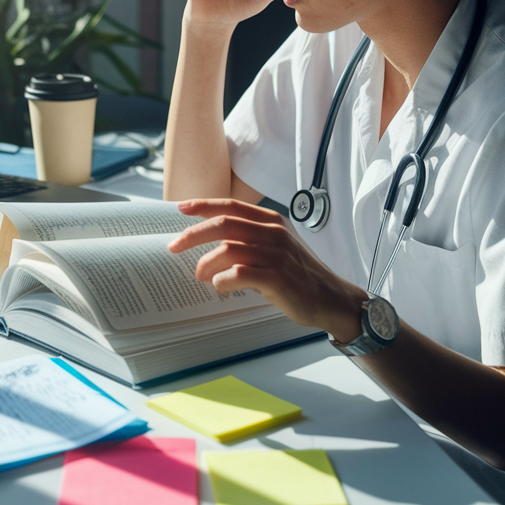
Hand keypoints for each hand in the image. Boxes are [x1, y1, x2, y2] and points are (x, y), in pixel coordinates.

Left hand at [167, 199, 365, 341]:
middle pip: (223, 225)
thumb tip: (212, 242)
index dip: (203, 205)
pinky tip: (221, 286)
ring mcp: (276, 254)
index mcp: (272, 222)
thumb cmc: (299, 274)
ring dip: (206, 264)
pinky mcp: (276, 277)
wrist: (331, 298)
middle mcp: (274, 233)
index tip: (181, 208)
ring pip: (227, 250)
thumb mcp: (278, 246)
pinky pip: (238, 274)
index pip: (231, 206)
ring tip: (200, 275)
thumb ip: (251, 238)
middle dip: (192, 235)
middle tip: (173, 246)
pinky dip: (222, 280)